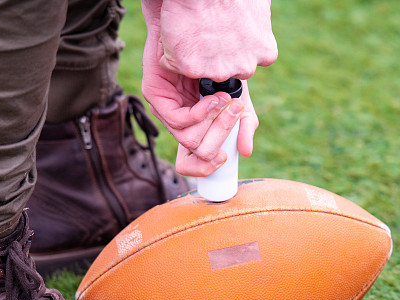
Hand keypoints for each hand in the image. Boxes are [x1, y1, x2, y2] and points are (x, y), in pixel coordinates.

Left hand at [141, 0, 276, 176]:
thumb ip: (244, 124)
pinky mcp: (154, 96)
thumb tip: (245, 152)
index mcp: (196, 127)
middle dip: (220, 137)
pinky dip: (202, 112)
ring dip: (214, 122)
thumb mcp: (239, 98)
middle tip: (235, 115)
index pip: (196, 162)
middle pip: (197, 153)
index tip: (230, 154)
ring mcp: (164, 110)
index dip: (210, 167)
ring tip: (226, 102)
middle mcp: (178, 122)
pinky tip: (214, 98)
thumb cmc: (221, 64)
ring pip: (189, 139)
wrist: (204, 32)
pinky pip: (179, 120)